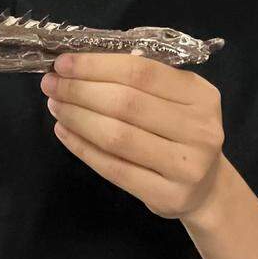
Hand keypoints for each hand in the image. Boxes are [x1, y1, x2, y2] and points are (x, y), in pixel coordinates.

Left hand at [41, 53, 224, 219]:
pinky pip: (113, 168)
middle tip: (51, 84)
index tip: (63, 62)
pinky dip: (82, 147)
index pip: (142, 72)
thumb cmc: (180, 132)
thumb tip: (81, 63)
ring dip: (77, 117)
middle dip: (80, 90)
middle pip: (126, 103)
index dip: (97, 65)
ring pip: (117, 136)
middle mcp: (200, 129)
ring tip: (55, 105)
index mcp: (201, 95)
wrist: (206, 188)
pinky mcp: (167, 196)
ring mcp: (186, 166)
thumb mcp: (175, 99)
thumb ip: (139, 79)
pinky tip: (63, 131)